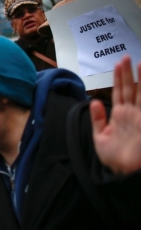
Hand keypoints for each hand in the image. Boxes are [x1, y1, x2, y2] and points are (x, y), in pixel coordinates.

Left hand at [90, 56, 140, 174]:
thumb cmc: (113, 158)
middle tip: (126, 56)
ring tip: (140, 63)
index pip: (119, 92)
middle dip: (128, 73)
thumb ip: (97, 118)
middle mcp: (131, 114)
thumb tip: (95, 100)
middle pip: (130, 88)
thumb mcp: (100, 137)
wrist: (123, 173)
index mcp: (119, 115)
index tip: (118, 63)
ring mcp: (140, 117)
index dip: (119, 78)